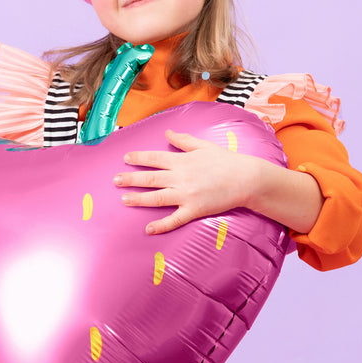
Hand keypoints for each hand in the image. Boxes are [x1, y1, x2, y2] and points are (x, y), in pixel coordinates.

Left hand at [113, 129, 263, 235]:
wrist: (246, 179)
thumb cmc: (227, 161)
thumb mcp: (204, 145)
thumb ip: (183, 141)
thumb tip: (167, 133)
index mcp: (182, 161)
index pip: (155, 158)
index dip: (139, 158)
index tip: (126, 158)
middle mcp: (181, 177)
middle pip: (150, 178)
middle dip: (131, 179)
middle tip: (115, 180)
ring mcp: (186, 195)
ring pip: (157, 197)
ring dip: (139, 199)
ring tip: (124, 199)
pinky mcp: (194, 210)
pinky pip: (174, 219)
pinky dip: (161, 225)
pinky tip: (148, 229)